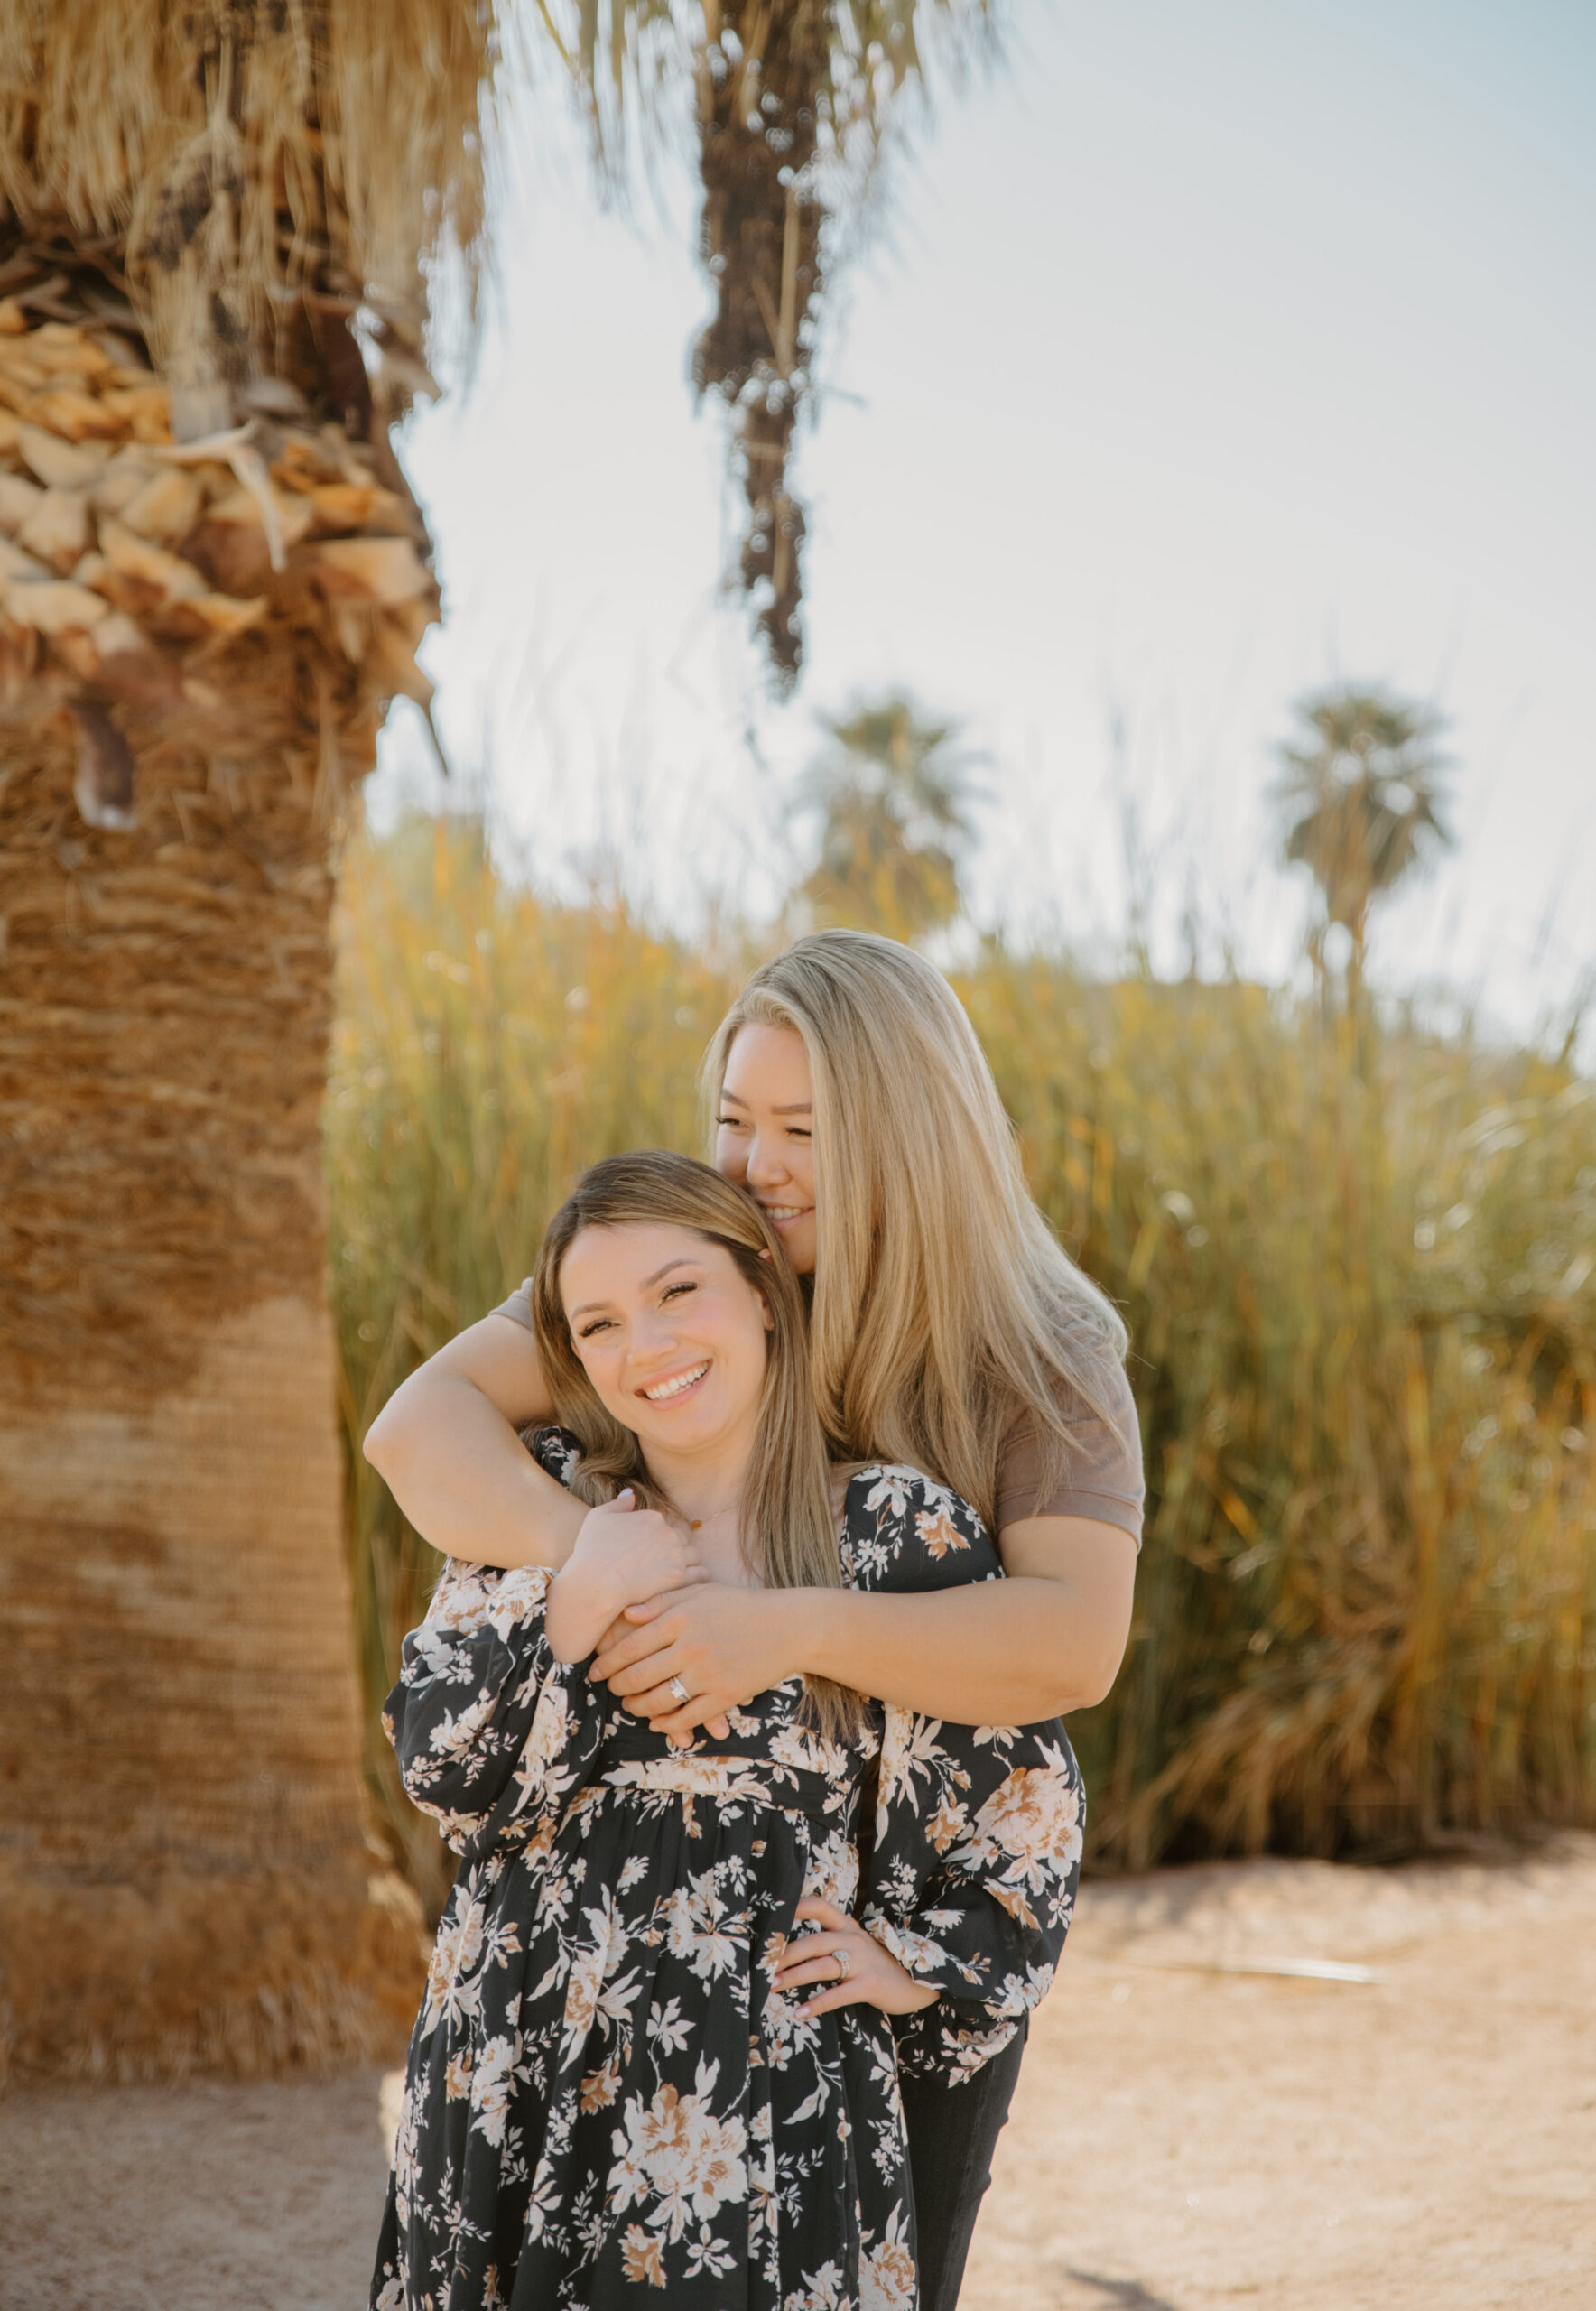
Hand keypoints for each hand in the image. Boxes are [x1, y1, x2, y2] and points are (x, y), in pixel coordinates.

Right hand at [567, 1491, 703, 1617]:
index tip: (647, 1551)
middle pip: (680, 1539)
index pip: (663, 1525)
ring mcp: (675, 1554)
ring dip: (688, 1563)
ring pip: (693, 1555)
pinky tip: (689, 1583)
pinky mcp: (679, 1576)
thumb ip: (618, 1503)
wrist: (594, 1583)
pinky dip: (697, 1577)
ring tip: (677, 1575)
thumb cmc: (591, 1551)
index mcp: (652, 1517)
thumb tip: (631, 1493)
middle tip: (661, 1565)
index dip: (656, 1538)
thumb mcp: (598, 1517)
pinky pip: (700, 1574)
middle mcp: (667, 1532)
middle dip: (673, 1549)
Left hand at [589, 1581, 805, 1740]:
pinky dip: (668, 1724)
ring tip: (631, 1705)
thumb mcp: (700, 1593)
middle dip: (617, 1687)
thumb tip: (626, 1615)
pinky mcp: (726, 1695)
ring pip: (658, 1701)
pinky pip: (687, 1717)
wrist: (787, 1626)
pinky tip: (658, 1722)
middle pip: (638, 1676)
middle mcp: (690, 1646)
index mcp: (681, 1618)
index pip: (631, 1646)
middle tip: (610, 1689)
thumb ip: (662, 1602)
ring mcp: (708, 1673)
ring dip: (637, 1708)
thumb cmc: (740, 1606)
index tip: (595, 1670)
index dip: (607, 1662)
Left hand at [771, 1898, 938, 2018]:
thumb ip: (833, 1942)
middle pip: (813, 1941)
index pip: (820, 1905)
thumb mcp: (857, 1945)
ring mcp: (863, 1961)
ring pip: (822, 1965)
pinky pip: (839, 1993)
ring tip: (772, 1986)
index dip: (796, 1906)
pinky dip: (818, 2003)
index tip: (772, 1917)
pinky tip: (801, 2012)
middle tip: (761, 1966)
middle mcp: (854, 1938)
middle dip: (784, 1954)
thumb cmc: (879, 1964)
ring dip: (794, 1976)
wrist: (918, 1981)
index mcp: (848, 1926)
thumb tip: (793, 1950)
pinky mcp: (870, 1984)